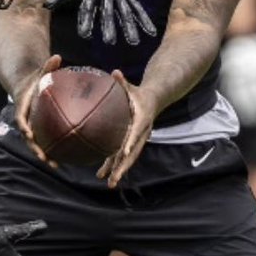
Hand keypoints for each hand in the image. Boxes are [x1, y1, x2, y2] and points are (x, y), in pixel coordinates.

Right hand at [13, 54, 62, 166]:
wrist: (25, 85)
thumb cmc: (35, 78)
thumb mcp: (40, 71)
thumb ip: (47, 66)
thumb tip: (57, 56)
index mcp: (23, 107)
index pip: (21, 119)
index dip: (25, 128)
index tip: (30, 135)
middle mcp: (26, 120)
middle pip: (29, 138)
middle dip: (36, 149)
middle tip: (45, 159)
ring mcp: (31, 126)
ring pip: (37, 144)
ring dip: (45, 155)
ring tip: (57, 165)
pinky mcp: (39, 129)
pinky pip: (46, 140)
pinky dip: (54, 148)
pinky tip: (67, 157)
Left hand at [43, 0, 156, 45]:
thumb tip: (46, 5)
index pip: (87, 8)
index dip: (85, 20)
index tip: (84, 34)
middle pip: (108, 12)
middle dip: (109, 26)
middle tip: (109, 42)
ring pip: (125, 12)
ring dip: (130, 27)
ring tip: (133, 42)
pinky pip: (137, 8)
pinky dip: (143, 19)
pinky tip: (150, 32)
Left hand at [97, 70, 159, 187]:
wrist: (153, 100)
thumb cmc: (138, 93)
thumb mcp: (132, 87)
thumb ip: (123, 82)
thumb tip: (115, 72)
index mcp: (141, 119)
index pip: (136, 131)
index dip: (130, 142)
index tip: (124, 152)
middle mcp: (141, 133)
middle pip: (133, 152)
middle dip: (124, 166)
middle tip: (114, 179)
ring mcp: (137, 140)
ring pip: (128, 158)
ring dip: (119, 171)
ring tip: (109, 183)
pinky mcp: (131, 143)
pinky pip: (122, 156)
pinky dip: (113, 165)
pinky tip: (102, 175)